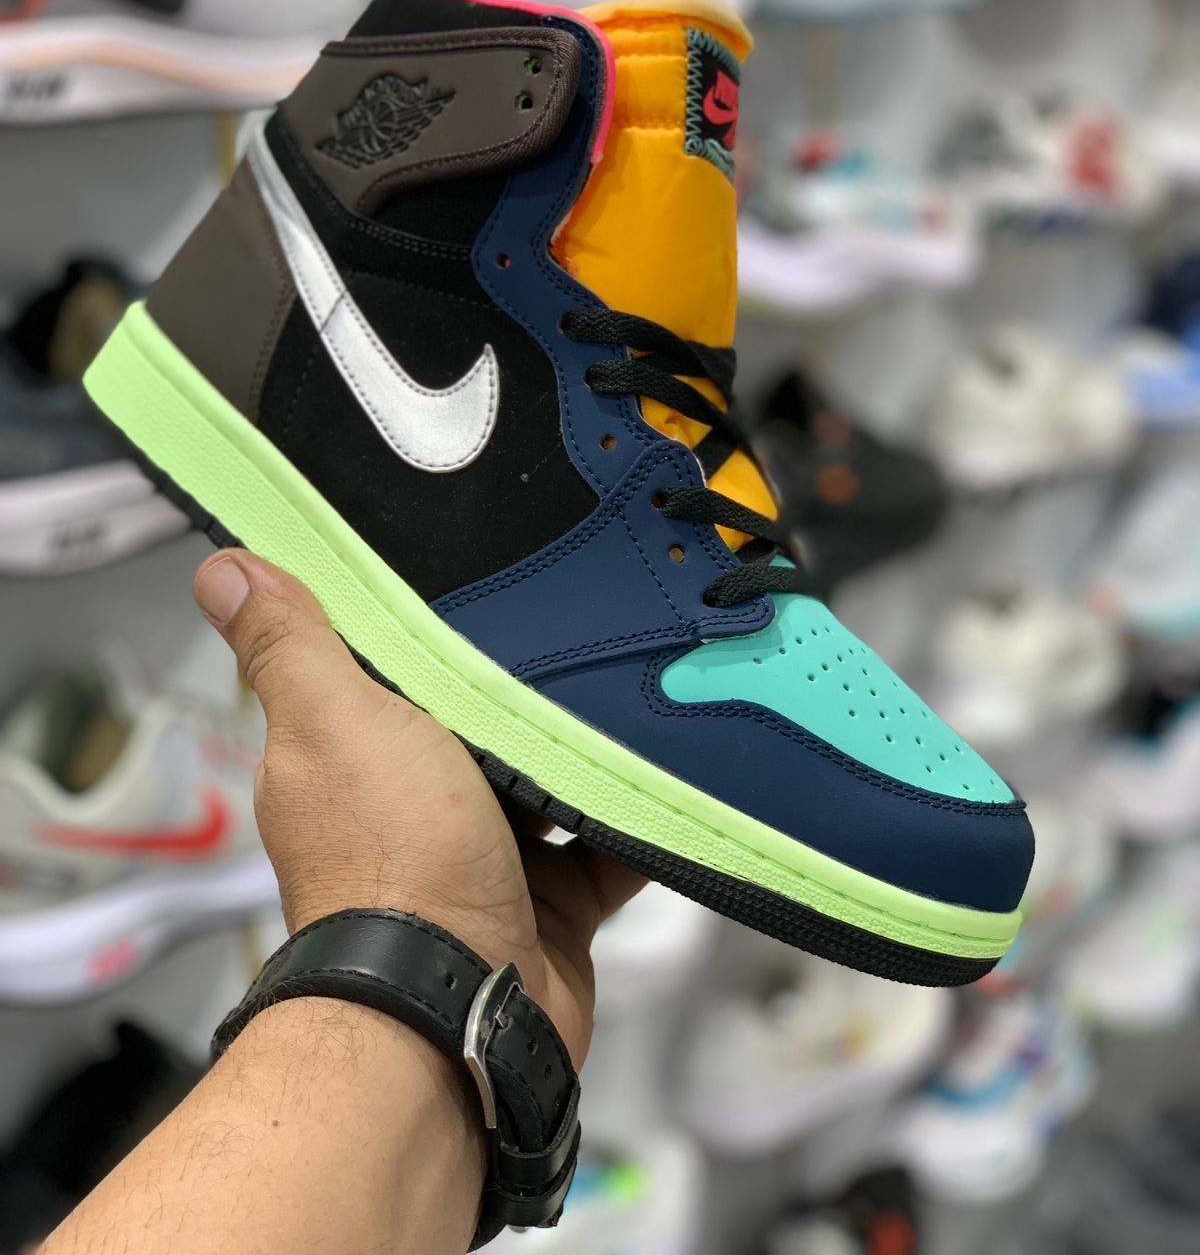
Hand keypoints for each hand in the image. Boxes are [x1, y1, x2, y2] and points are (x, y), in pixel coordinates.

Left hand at [194, 549, 643, 1069]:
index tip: (471, 565)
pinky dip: (637, 816)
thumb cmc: (391, 863)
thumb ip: (292, 645)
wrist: (459, 1010)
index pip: (383, 667)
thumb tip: (223, 568)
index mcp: (351, 754)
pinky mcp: (551, 901)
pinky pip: (608, 843)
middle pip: (477, 722)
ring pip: (549, 779)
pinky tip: (674, 765)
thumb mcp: (334, 721)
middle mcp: (414, 805)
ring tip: (637, 676)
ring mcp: (486, 856)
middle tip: (579, 616)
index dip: (420, 624)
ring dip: (585, 746)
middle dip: (521, 684)